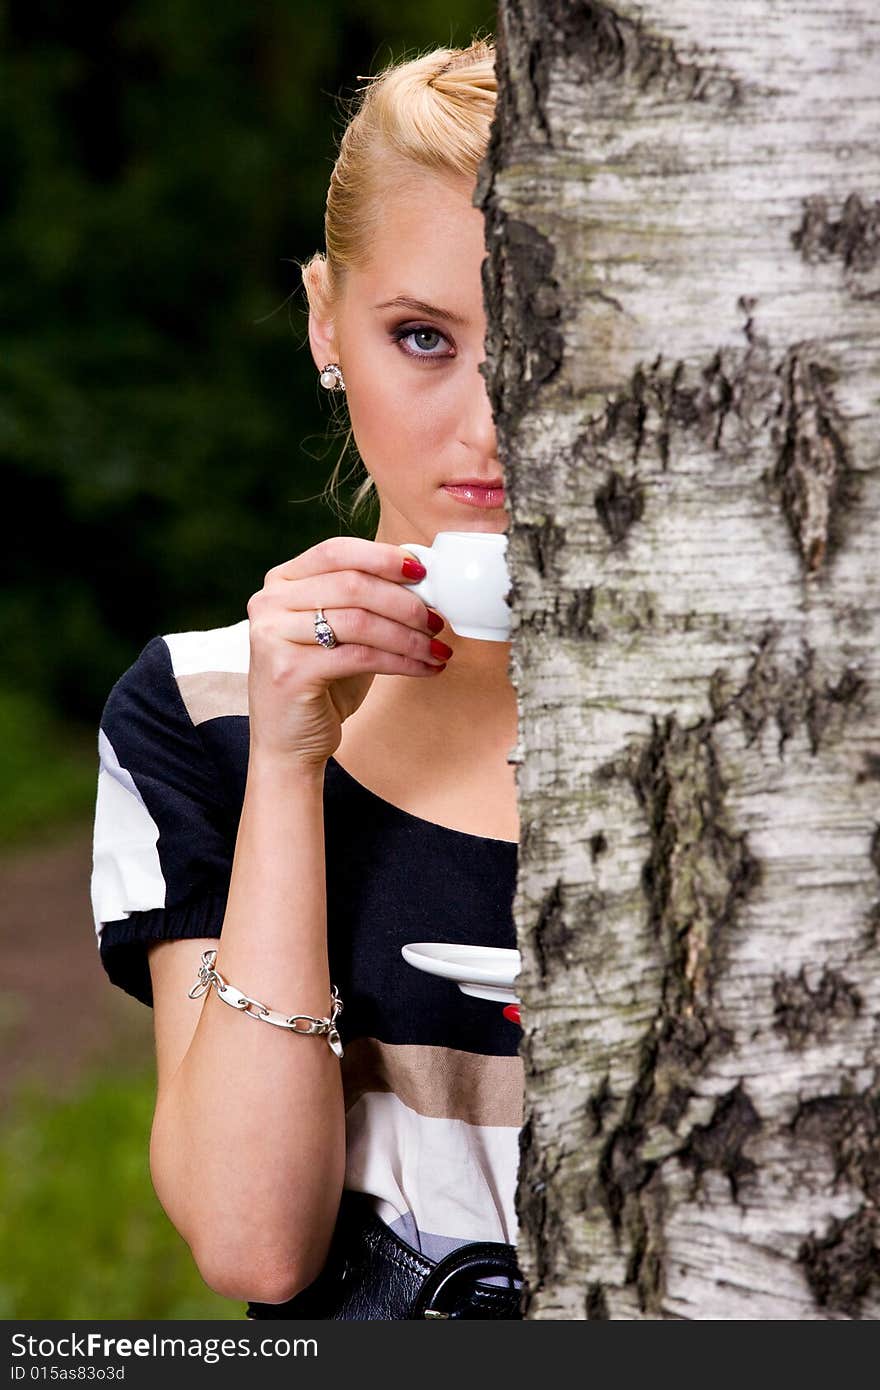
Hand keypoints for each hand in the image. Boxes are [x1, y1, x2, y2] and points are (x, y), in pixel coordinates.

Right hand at [246, 537, 450, 768]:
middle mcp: (269, 603)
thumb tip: (420, 575)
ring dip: (409, 636)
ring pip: (360, 622)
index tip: (422, 572)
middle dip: (405, 602)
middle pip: (352, 584)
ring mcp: (274, 636)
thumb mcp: (339, 632)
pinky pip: (361, 656)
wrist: (289, 744)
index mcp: (281, 582)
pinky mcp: (289, 671)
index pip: (336, 551)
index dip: (383, 557)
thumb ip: (364, 600)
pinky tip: (424, 668)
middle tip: (437, 620)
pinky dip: (402, 661)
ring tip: (437, 648)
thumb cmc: (321, 684)